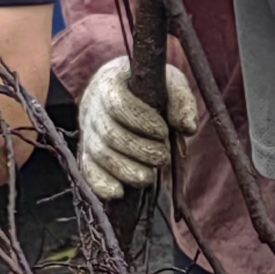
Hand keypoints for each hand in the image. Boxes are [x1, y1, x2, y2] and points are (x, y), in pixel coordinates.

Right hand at [74, 58, 199, 202]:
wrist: (122, 87)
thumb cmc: (150, 84)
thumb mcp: (169, 81)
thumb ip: (181, 99)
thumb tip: (188, 128)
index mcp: (110, 82)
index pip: (118, 104)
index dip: (141, 121)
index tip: (163, 131)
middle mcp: (93, 106)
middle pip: (109, 134)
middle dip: (139, 150)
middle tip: (162, 157)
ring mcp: (87, 130)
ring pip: (99, 155)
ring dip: (126, 170)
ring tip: (149, 176)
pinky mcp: (86, 151)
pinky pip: (87, 169)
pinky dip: (101, 183)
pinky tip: (119, 192)